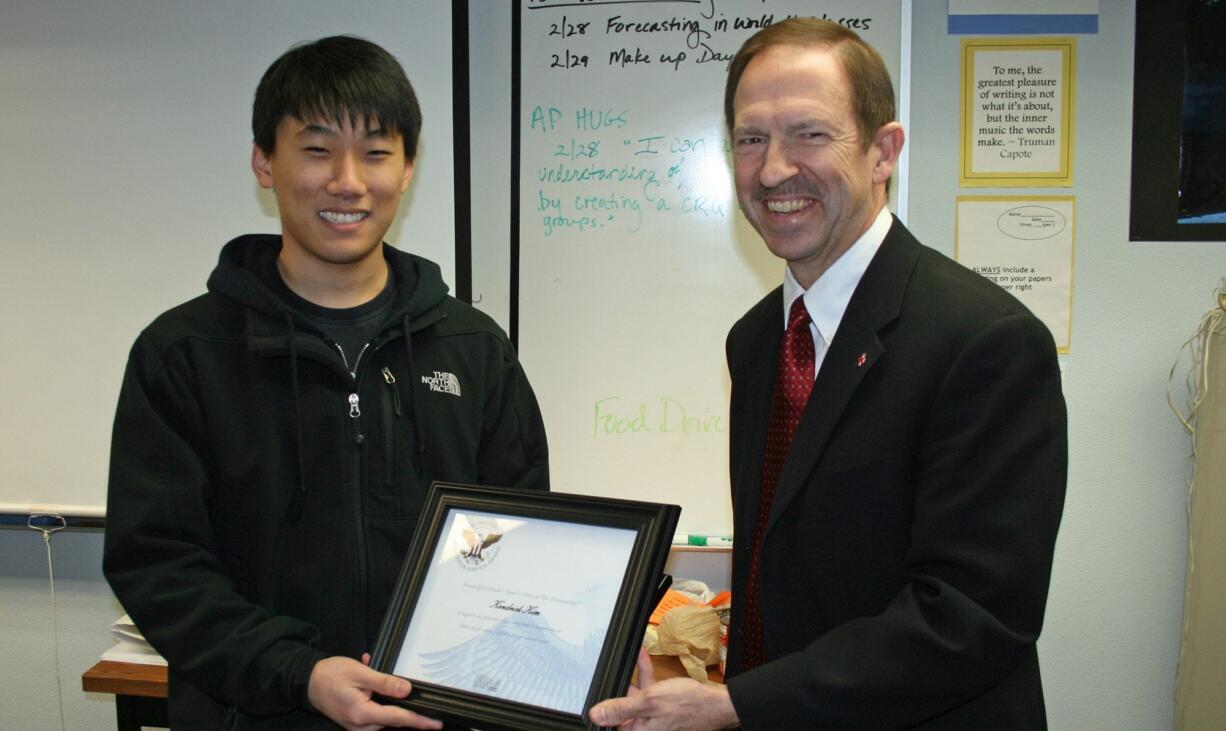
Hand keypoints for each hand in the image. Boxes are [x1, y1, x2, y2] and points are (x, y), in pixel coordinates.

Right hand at [307, 655, 441, 730]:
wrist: (307, 681)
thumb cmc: (330, 675)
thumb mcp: (360, 673)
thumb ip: (384, 682)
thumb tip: (406, 690)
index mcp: (361, 713)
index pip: (397, 718)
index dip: (418, 721)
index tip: (435, 724)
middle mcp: (359, 725)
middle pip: (392, 719)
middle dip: (399, 702)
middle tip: (391, 679)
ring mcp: (356, 726)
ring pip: (384, 717)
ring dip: (385, 697)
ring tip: (373, 674)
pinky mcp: (354, 723)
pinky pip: (374, 714)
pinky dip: (376, 700)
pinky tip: (370, 684)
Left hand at [589, 650, 738, 730]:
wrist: (715, 703)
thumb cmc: (688, 705)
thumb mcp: (650, 702)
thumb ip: (622, 708)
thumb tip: (596, 715)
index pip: (612, 722)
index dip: (605, 706)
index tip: (598, 688)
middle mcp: (644, 728)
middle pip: (622, 708)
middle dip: (620, 686)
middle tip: (614, 667)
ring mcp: (653, 719)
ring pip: (636, 697)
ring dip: (634, 677)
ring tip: (630, 657)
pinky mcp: (662, 710)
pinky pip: (649, 692)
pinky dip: (646, 676)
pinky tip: (642, 659)